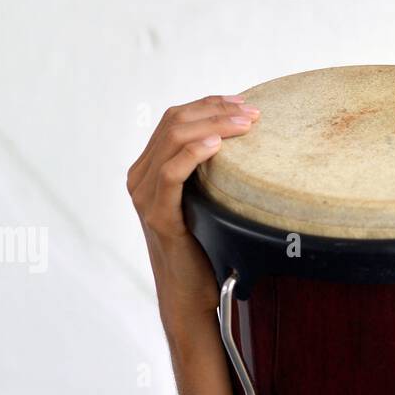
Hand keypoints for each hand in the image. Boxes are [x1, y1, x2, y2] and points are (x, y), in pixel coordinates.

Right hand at [127, 94, 259, 324]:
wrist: (192, 292)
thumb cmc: (208, 243)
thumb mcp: (210, 196)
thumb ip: (214, 169)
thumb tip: (252, 138)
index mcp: (151, 167)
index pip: (175, 118)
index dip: (209, 103)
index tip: (244, 101)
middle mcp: (141, 177)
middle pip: (174, 121)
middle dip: (216, 109)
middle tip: (253, 112)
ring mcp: (145, 195)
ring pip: (173, 140)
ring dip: (214, 124)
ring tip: (245, 123)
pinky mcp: (157, 215)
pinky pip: (171, 174)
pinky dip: (194, 153)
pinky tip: (217, 145)